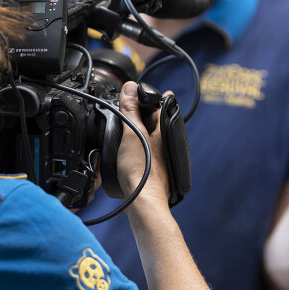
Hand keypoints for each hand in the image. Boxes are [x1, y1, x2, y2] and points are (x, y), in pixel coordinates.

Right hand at [116, 82, 169, 203]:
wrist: (143, 201)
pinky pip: (144, 149)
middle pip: (154, 119)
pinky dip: (136, 145)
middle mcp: (166, 141)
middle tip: (124, 108)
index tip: (137, 92)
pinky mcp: (153, 167)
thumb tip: (130, 88)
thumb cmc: (142, 170)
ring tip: (121, 128)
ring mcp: (161, 155)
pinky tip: (125, 150)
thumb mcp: (132, 133)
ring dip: (137, 130)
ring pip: (149, 135)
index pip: (162, 104)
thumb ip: (131, 110)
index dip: (150, 96)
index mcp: (165, 129)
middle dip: (141, 112)